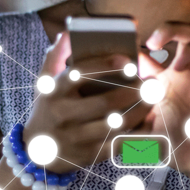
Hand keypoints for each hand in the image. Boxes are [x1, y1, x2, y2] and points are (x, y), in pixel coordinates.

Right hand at [22, 33, 151, 173]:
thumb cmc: (47, 108)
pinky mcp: (88, 156)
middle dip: (132, 91)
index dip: (105, 65)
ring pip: (115, 125)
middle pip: (104, 102)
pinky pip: (118, 144)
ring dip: (139, 111)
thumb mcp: (45, 82)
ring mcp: (76, 138)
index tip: (128, 60)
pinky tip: (147, 120)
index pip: (80, 74)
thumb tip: (68, 34)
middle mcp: (63, 115)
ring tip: (153, 99)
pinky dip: (136, 133)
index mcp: (54, 92)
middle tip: (151, 82)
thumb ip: (56, 56)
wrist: (36, 152)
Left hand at [139, 22, 189, 184]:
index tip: (133, 43)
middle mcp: (185, 77)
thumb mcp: (140, 128)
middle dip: (174, 28)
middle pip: (188, 35)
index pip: (158, 48)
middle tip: (155, 41)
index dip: (148, 39)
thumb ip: (126, 117)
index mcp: (165, 80)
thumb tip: (108, 108)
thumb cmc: (168, 145)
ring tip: (180, 64)